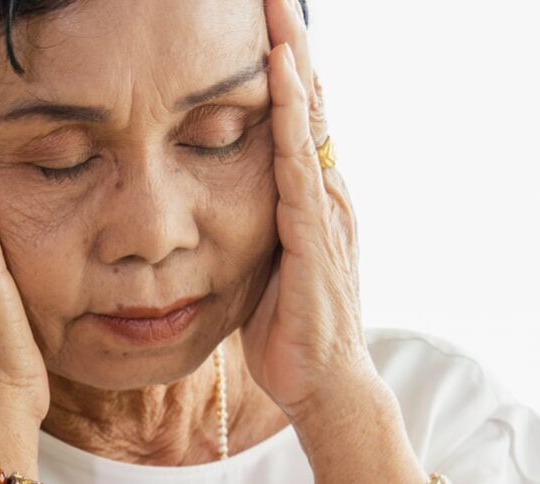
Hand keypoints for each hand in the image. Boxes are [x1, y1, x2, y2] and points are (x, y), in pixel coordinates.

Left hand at [237, 0, 377, 423]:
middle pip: (311, 99)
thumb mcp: (261, 264)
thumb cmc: (289, 334)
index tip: (263, 15)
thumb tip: (214, 201)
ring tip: (277, 9)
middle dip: (291, 41)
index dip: (284, 63)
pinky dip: (293, 116)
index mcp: (311, 197)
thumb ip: (250, 224)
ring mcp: (326, 210)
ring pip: (311, 118)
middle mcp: (326, 192)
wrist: (322, 389)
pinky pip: (299, 163)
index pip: (300, 115)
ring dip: (293, 60)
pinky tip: (281, 78)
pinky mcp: (314, 235)